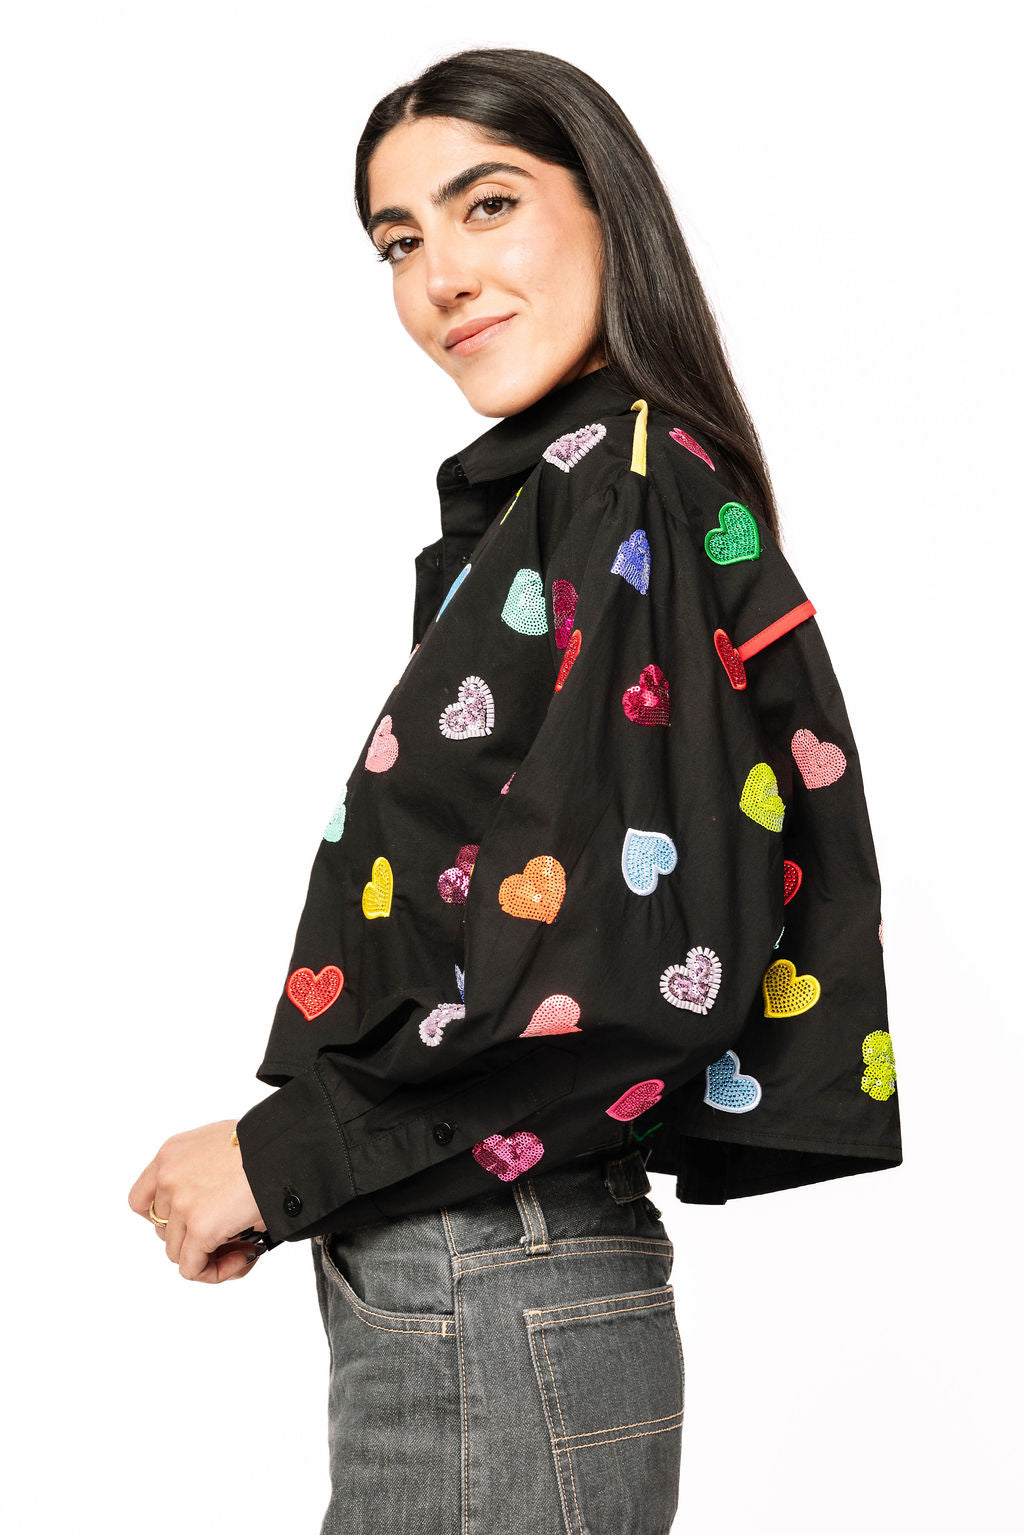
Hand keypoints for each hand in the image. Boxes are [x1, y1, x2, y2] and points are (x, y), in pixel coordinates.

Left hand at [128, 1118, 267, 1282]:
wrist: (283, 1147)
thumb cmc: (265, 1143)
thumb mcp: (222, 1145)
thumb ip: (204, 1173)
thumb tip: (218, 1208)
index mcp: (171, 1154)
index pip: (141, 1200)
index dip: (164, 1218)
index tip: (188, 1222)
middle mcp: (168, 1177)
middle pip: (164, 1230)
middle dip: (193, 1238)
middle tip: (228, 1236)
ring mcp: (181, 1204)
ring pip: (179, 1252)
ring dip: (210, 1255)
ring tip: (244, 1245)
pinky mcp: (199, 1228)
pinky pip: (194, 1269)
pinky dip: (216, 1272)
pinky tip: (244, 1256)